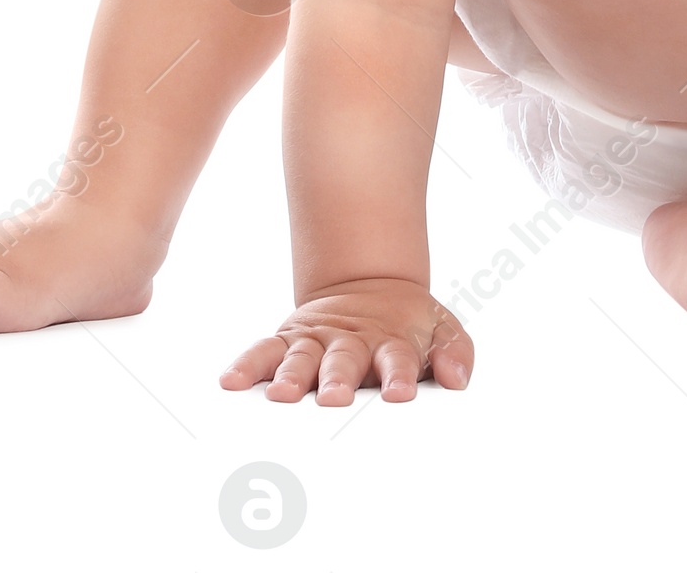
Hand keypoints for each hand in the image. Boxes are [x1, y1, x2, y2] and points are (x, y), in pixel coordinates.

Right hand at [219, 277, 472, 405]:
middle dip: (338, 379)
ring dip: (292, 375)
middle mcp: (351, 342)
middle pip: (344, 360)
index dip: (399, 375)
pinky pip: (264, 351)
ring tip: (282, 395)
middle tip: (334, 398)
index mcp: (390, 342)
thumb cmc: (408, 326)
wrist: (372, 287)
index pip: (398, 358)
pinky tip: (230, 382)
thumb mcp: (442, 331)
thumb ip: (455, 353)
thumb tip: (456, 378)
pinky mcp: (290, 339)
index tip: (400, 394)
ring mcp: (317, 340)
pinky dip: (247, 364)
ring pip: (302, 357)